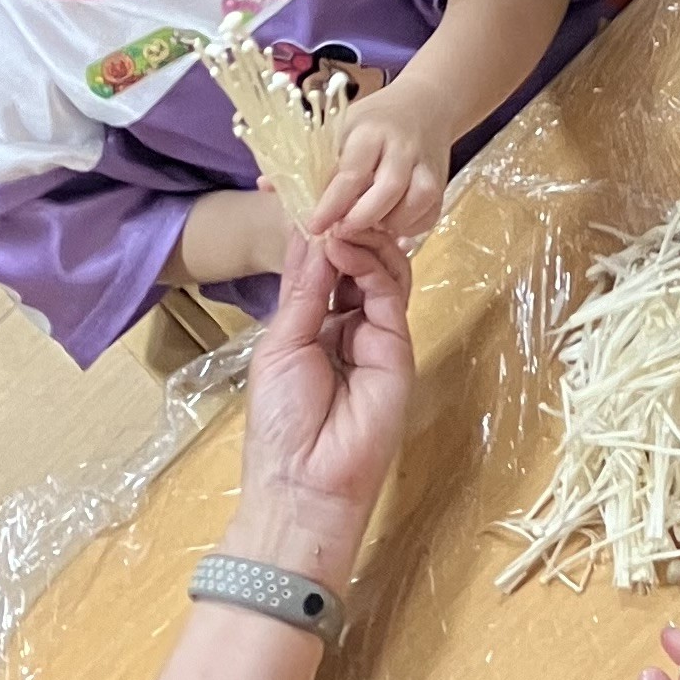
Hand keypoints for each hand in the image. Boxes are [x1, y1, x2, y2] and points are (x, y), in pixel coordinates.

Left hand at [226, 224, 414, 589]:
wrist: (306, 481)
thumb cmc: (280, 421)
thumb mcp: (281, 344)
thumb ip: (304, 290)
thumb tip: (314, 233)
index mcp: (312, 328)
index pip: (321, 271)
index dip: (316, 238)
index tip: (306, 198)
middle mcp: (347, 326)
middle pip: (355, 265)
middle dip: (343, 231)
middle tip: (329, 199)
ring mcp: (377, 334)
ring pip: (380, 272)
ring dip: (359, 240)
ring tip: (336, 220)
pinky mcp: (399, 344)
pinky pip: (390, 294)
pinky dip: (371, 263)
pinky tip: (346, 245)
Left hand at [308, 76, 450, 251]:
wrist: (427, 103)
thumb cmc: (372, 120)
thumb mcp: (339, 130)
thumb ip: (307, 162)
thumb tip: (264, 186)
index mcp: (370, 132)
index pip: (351, 172)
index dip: (332, 204)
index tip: (314, 226)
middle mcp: (401, 147)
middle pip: (387, 190)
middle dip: (361, 219)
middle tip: (341, 233)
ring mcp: (426, 164)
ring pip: (416, 202)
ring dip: (390, 224)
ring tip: (368, 231)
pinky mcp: (442, 182)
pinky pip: (430, 213)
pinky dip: (410, 227)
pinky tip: (391, 228)